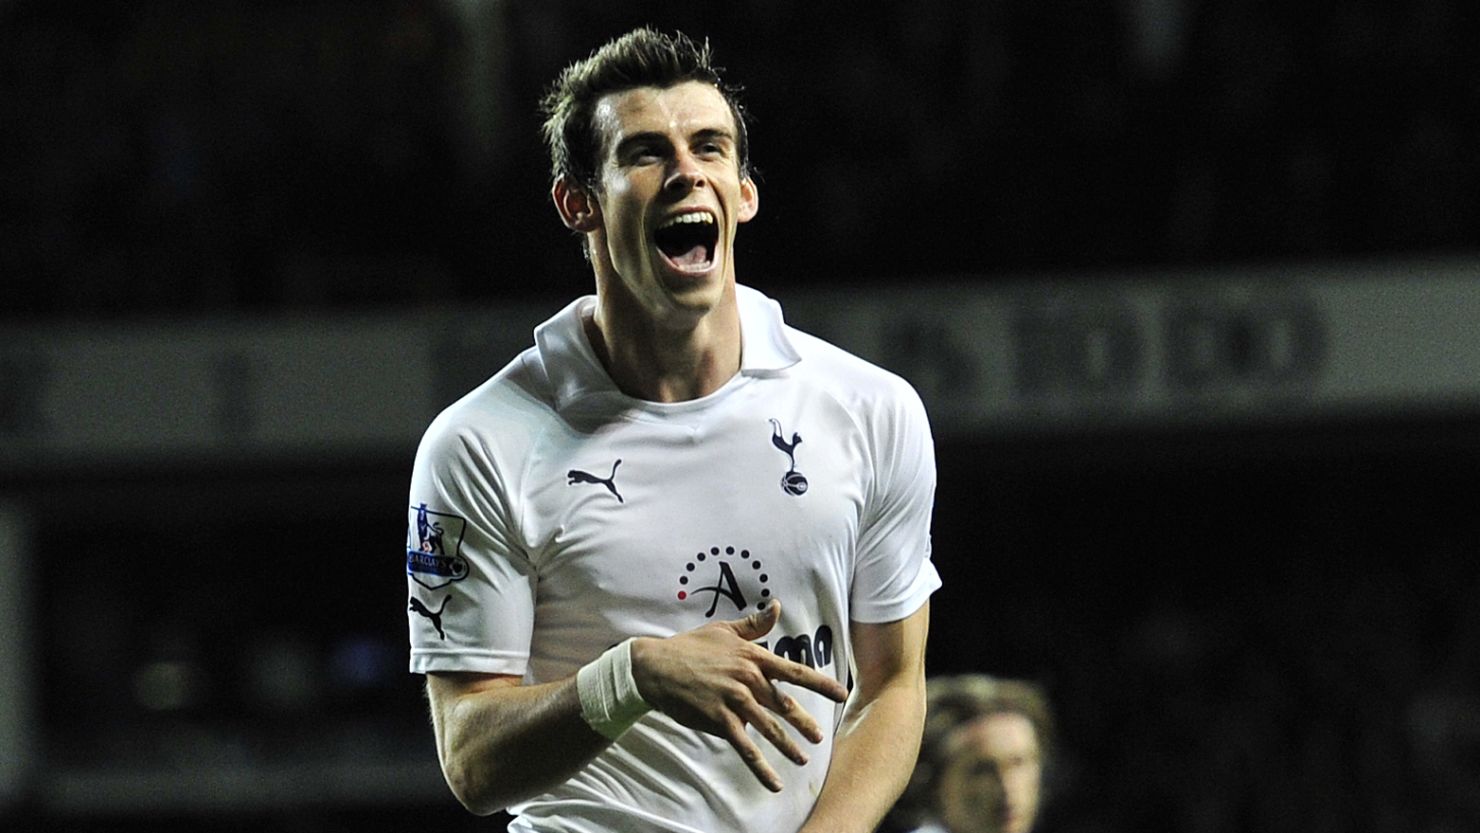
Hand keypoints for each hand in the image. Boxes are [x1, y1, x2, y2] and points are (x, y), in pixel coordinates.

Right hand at [629, 600, 849, 790]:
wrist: (656, 668)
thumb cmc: (690, 647)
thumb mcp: (724, 630)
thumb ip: (754, 624)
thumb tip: (776, 606)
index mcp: (753, 656)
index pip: (794, 671)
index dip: (821, 684)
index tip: (842, 694)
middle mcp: (748, 678)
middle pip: (784, 704)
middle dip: (804, 723)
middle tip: (820, 736)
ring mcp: (734, 700)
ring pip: (769, 727)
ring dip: (788, 746)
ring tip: (803, 760)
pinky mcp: (720, 720)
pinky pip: (745, 747)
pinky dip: (760, 766)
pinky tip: (773, 781)